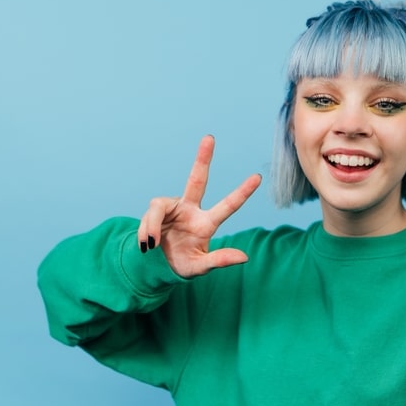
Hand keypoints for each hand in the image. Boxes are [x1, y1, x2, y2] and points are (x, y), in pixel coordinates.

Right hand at [137, 135, 261, 278]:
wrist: (156, 266)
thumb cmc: (182, 264)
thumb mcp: (199, 267)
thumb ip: (219, 261)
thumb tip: (244, 257)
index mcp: (206, 224)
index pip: (228, 206)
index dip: (242, 192)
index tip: (258, 177)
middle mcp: (190, 210)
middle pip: (197, 180)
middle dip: (203, 159)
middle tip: (209, 138)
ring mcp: (172, 208)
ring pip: (159, 207)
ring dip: (153, 226)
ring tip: (152, 245)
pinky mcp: (156, 210)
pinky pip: (150, 215)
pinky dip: (147, 230)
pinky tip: (147, 244)